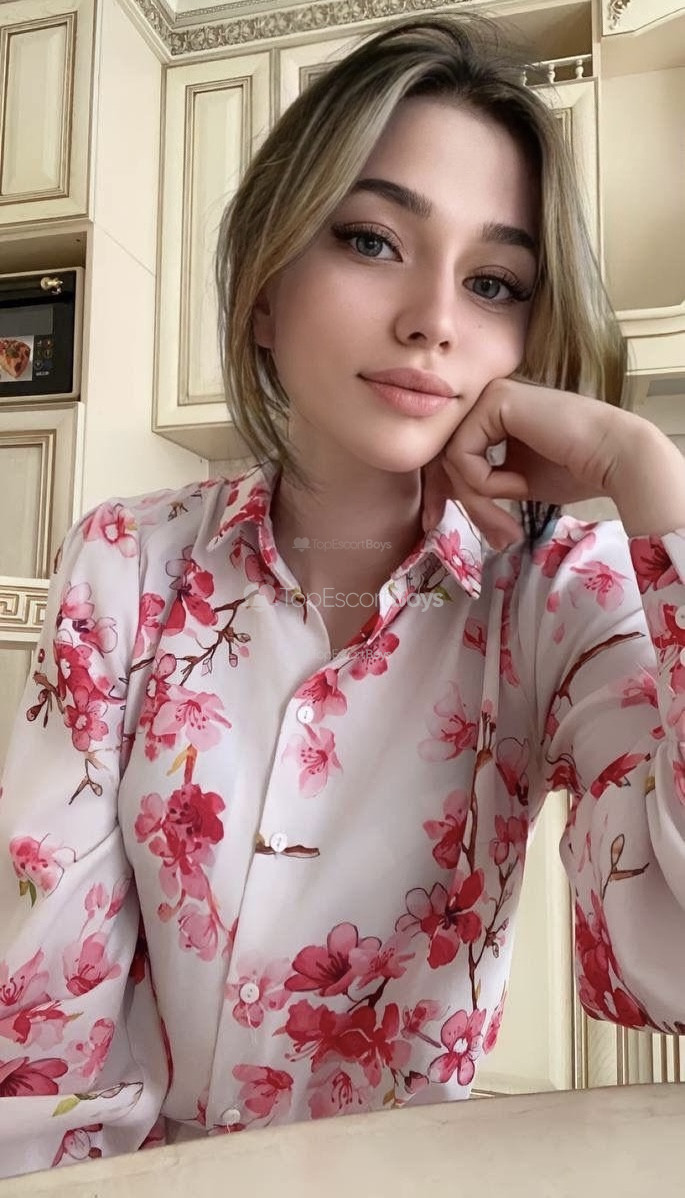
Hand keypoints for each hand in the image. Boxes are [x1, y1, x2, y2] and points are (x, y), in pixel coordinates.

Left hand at [421, 376, 635, 547]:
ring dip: (479, 499)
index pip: (451, 455)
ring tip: (510, 519)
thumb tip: (445, 500)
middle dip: (465, 503)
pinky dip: (486, 482)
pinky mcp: (494, 400)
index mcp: (493, 414)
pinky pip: (462, 454)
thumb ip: (482, 483)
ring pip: (452, 459)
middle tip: (494, 536)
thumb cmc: (576, 471)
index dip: (444, 493)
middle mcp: (488, 399)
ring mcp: (489, 395)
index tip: (445, 525)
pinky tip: (519, 485)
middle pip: (447, 457)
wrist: (614, 459)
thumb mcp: (515, 482)